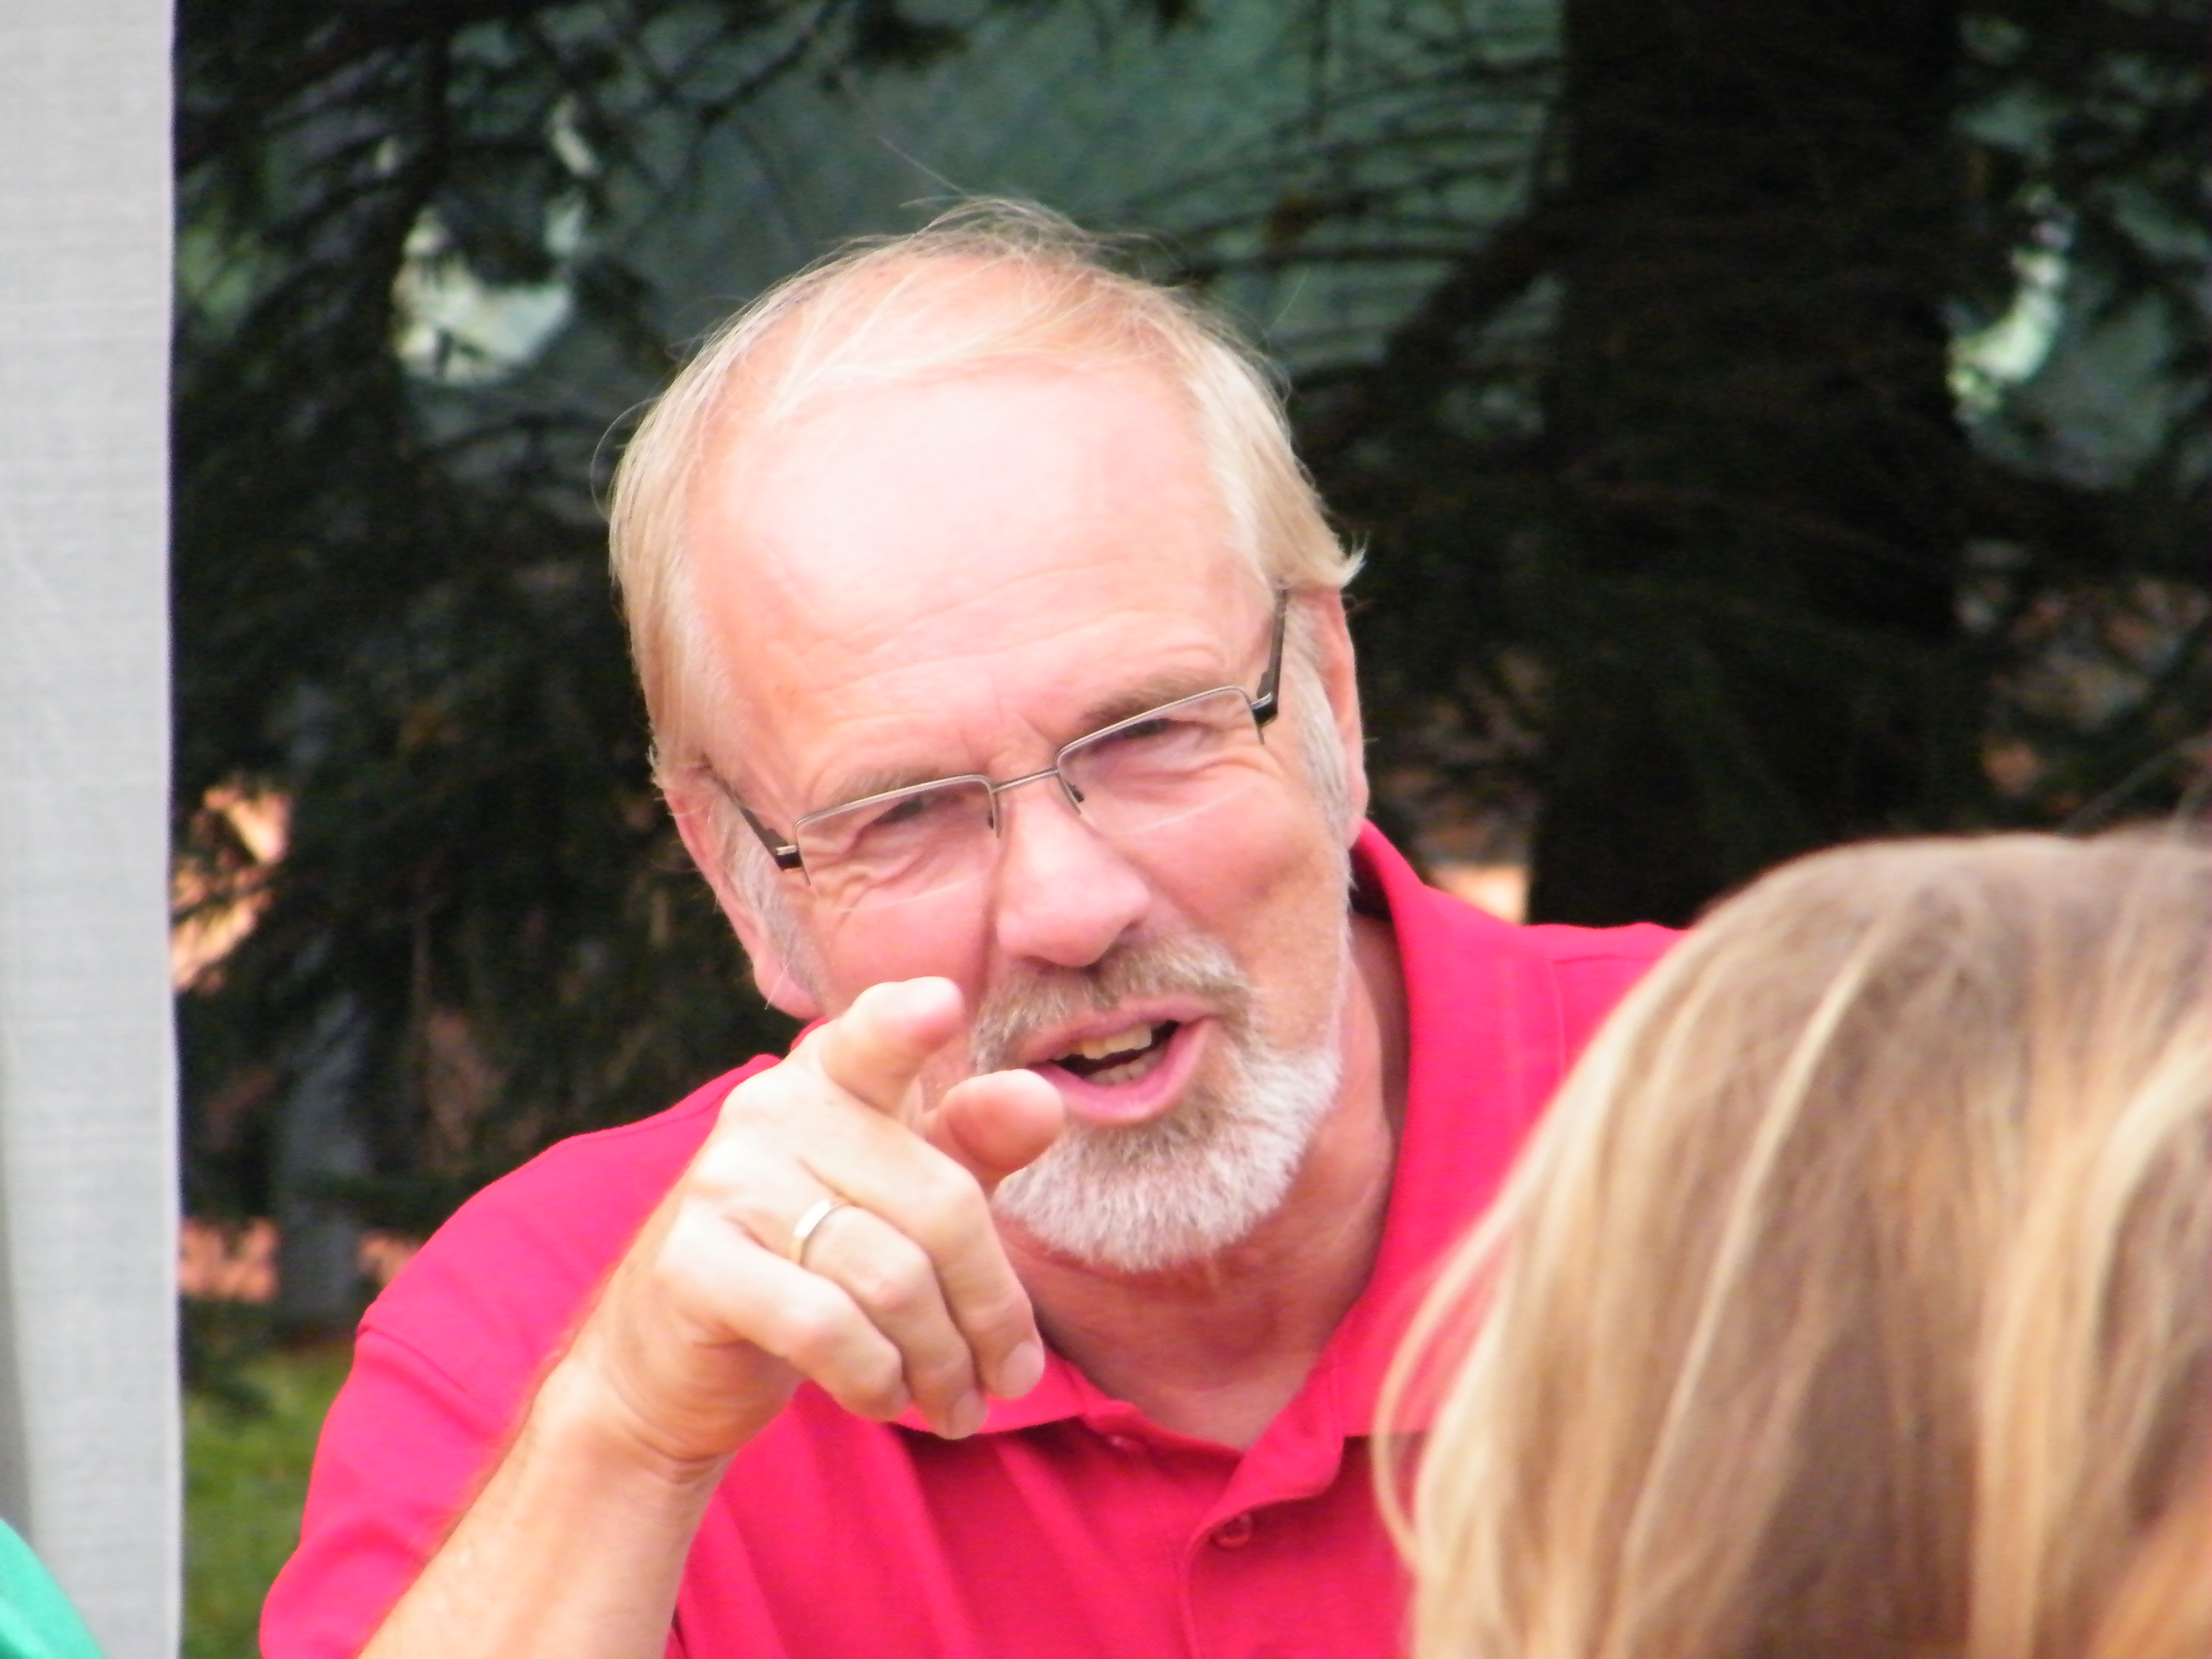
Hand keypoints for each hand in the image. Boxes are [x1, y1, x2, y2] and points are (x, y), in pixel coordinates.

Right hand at [552, 977, 1064, 1474]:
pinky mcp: (693, 1263)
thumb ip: (972, 1146)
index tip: (941, 1003)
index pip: (874, 1036)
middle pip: (939, 1208)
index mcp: (832, 1075)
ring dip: (941, 1363)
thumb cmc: (816, 1260)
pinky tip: (884, 1398)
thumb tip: (1040, 1099)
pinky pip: (826, 1328)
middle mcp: (771, 1109)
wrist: (670, 1360)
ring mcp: (725, 1181)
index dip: (905, 1022)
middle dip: (989, 1311)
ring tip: (956, 1405)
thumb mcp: (908, 1198)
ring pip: (892, 1280)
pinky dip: (876, 1379)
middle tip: (1010, 1379)